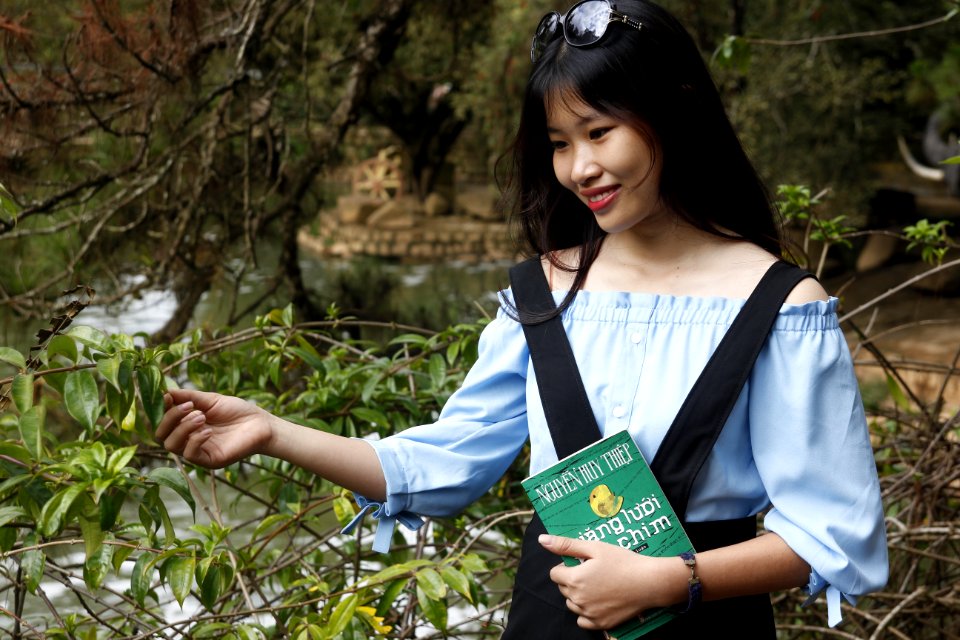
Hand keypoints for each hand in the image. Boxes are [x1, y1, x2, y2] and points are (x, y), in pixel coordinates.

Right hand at [155, 388, 272, 468]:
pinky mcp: (209, 461)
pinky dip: (195, 440)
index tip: (169, 397)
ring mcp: (198, 451)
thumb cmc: (238, 411)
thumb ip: (188, 397)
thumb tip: (165, 392)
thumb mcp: (210, 400)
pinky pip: (190, 455)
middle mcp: (188, 439)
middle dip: (170, 418)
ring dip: (182, 428)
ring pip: (172, 445)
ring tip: (201, 416)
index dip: (162, 410)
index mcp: (186, 424)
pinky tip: (208, 431)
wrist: (261, 423)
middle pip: (161, 435)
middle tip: (189, 407)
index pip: (162, 422)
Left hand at [541, 535, 682, 630]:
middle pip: (563, 588)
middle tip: (593, 572)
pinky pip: (582, 620)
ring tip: (598, 585)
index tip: (582, 563)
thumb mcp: (594, 547)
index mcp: (574, 579)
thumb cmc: (622, 561)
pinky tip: (599, 601)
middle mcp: (578, 599)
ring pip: (572, 604)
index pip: (555, 573)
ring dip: (578, 595)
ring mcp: (588, 614)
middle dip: (572, 579)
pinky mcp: (600, 624)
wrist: (649, 582)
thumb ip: (566, 545)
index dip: (567, 566)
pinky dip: (586, 612)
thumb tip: (542, 540)